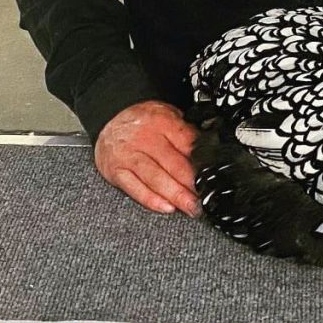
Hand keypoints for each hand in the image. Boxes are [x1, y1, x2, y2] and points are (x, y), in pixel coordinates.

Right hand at [94, 100, 200, 216]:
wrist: (109, 117)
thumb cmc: (143, 121)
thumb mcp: (168, 115)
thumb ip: (186, 133)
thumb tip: (209, 152)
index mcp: (162, 122)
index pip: (187, 144)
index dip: (202, 164)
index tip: (213, 177)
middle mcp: (144, 138)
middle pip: (174, 164)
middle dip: (192, 184)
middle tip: (206, 198)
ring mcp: (129, 155)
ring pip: (156, 179)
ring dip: (176, 195)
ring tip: (191, 207)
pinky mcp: (116, 171)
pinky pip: (135, 188)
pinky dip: (151, 200)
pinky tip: (167, 207)